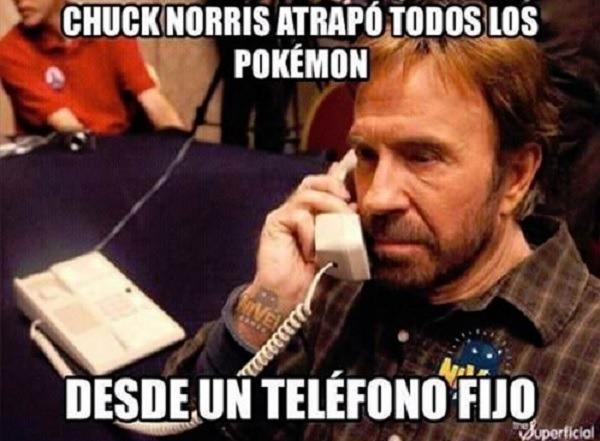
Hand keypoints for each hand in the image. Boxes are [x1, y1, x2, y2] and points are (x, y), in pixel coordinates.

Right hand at [235, 166, 354, 347]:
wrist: (291, 297)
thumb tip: (355, 206)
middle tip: (348, 201)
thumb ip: (346, 229)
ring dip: (327, 209)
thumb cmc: (316, 277)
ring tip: (334, 231)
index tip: (353, 160)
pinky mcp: (275, 222)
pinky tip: (311, 251)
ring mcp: (286, 215)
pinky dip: (310, 232)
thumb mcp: (340, 251)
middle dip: (334, 186)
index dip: (338, 172)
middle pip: (315, 182)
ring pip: (308, 194)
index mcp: (315, 214)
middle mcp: (299, 210)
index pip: (325, 186)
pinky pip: (298, 215)